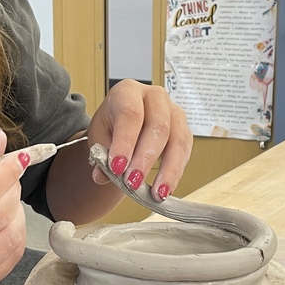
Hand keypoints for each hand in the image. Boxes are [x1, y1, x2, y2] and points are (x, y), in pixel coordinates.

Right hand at [0, 129, 27, 284]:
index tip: (17, 160)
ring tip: (6, 202)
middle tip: (9, 180)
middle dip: (13, 191)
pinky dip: (15, 235)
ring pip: (11, 238)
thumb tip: (1, 139)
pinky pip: (11, 258)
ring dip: (18, 213)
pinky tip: (4, 224)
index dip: (6, 173)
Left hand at [87, 80, 191, 199]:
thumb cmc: (112, 124)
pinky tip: (166, 189)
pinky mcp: (184, 130)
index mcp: (128, 91)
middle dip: (146, 158)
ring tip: (156, 193)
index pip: (130, 114)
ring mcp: (174, 112)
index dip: (125, 142)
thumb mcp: (99, 136)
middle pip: (158, 126)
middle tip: (134, 182)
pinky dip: (175, 173)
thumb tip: (102, 176)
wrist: (125, 123)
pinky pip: (185, 152)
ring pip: (177, 140)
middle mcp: (154, 97)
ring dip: (168, 170)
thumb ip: (100, 156)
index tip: (118, 167)